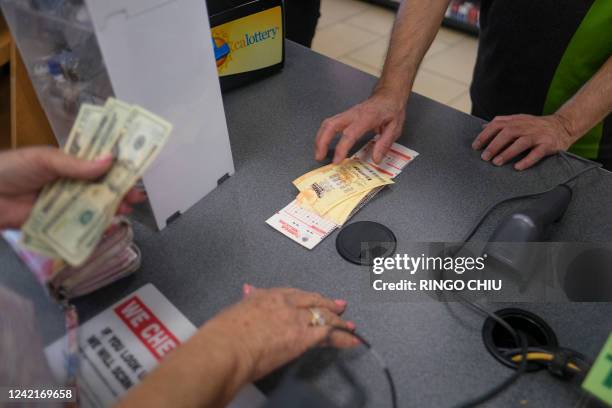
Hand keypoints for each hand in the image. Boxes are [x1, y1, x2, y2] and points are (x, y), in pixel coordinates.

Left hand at [0, 146, 145, 228]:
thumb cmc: (11, 169)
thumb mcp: (46, 160)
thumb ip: (77, 164)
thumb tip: (110, 160)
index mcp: (68, 164)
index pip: (98, 165)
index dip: (117, 168)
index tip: (135, 172)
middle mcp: (69, 184)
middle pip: (100, 188)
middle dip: (119, 192)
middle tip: (135, 198)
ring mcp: (63, 204)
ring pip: (93, 207)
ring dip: (111, 209)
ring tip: (125, 211)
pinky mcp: (56, 223)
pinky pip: (78, 225)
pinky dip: (94, 228)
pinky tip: (107, 227)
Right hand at [203, 285, 357, 381]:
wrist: (226, 348)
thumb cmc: (223, 334)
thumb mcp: (236, 308)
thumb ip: (248, 299)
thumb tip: (248, 289)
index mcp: (269, 295)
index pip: (295, 294)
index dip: (308, 298)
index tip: (314, 300)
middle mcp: (286, 303)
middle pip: (314, 302)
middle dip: (329, 304)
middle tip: (341, 306)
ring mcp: (297, 320)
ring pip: (325, 317)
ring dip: (339, 321)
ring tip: (350, 326)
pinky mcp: (303, 338)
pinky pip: (328, 335)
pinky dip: (342, 337)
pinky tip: (351, 339)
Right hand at [315, 90, 405, 163]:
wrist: (388, 95)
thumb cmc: (392, 110)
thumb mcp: (395, 128)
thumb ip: (384, 143)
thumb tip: (376, 159)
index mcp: (367, 118)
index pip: (350, 134)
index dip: (341, 148)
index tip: (336, 161)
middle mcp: (353, 114)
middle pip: (330, 125)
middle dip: (321, 141)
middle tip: (319, 157)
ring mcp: (347, 113)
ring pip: (327, 123)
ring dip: (319, 138)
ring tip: (318, 153)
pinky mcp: (345, 115)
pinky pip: (330, 123)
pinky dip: (323, 134)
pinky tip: (323, 144)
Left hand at [472, 113, 574, 170]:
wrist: (564, 125)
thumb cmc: (535, 126)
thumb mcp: (519, 121)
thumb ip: (502, 124)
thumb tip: (482, 127)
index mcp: (517, 120)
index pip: (497, 124)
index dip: (485, 135)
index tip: (475, 146)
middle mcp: (526, 126)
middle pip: (507, 133)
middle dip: (494, 145)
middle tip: (484, 157)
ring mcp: (538, 135)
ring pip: (521, 143)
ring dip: (507, 153)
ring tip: (496, 162)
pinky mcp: (548, 144)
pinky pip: (537, 153)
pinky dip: (527, 160)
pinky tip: (518, 167)